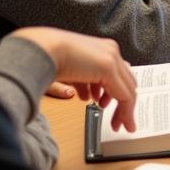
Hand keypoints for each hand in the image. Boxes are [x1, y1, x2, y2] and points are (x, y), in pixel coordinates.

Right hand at [9, 27, 137, 131]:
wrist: (41, 48)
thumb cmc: (48, 58)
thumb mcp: (71, 73)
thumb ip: (82, 82)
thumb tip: (86, 96)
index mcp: (102, 49)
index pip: (120, 73)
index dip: (117, 92)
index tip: (109, 106)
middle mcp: (110, 51)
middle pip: (127, 83)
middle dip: (123, 104)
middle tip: (117, 120)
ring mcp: (111, 58)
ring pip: (128, 90)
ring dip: (122, 109)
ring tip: (112, 121)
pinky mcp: (108, 66)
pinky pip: (124, 95)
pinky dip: (121, 111)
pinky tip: (104, 115)